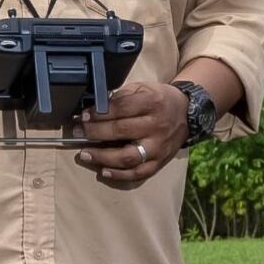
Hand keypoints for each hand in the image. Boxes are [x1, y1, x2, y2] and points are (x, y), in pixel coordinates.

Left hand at [69, 77, 186, 188]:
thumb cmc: (159, 100)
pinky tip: (103, 171)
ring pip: (128, 157)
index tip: (83, 116)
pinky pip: (139, 173)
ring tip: (85, 155)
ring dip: (103, 157)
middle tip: (78, 133)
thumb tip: (95, 108)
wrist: (185, 114)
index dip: (100, 113)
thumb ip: (121, 96)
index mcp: (153, 103)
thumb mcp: (142, 88)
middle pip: (122, 131)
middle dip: (95, 133)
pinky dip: (120, 175)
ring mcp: (159, 146)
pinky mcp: (160, 161)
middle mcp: (157, 125)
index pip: (122, 108)